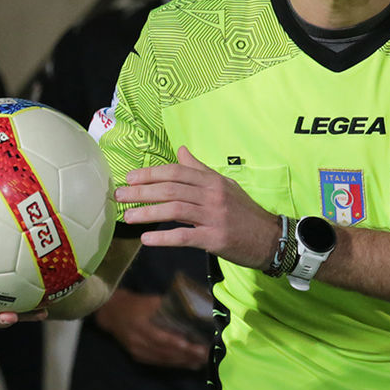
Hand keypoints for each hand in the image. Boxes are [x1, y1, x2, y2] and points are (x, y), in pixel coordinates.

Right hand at [93, 289, 206, 369]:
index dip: (177, 343)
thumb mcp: (150, 301)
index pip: (160, 338)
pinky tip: (189, 364)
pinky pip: (159, 362)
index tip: (194, 346)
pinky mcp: (138, 357)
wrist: (112, 314)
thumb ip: (168, 306)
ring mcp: (137, 351)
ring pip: (163, 359)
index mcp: (139, 325)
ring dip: (183, 361)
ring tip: (202, 361)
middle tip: (205, 355)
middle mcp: (137, 341)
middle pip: (164, 351)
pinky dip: (175, 364)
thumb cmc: (134, 304)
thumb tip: (193, 309)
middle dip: (186, 355)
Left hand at [116, 147, 278, 268]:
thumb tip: (182, 150)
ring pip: (174, 209)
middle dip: (141, 191)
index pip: (176, 171)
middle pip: (170, 188)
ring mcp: (214, 217)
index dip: (150, 173)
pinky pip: (184, 236)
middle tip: (119, 196)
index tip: (130, 177)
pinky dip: (163, 238)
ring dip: (147, 212)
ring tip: (127, 217)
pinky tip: (146, 239)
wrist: (271, 238)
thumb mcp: (225, 185)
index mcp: (212, 181)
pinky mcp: (215, 238)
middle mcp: (212, 195)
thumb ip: (200, 170)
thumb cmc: (244, 212)